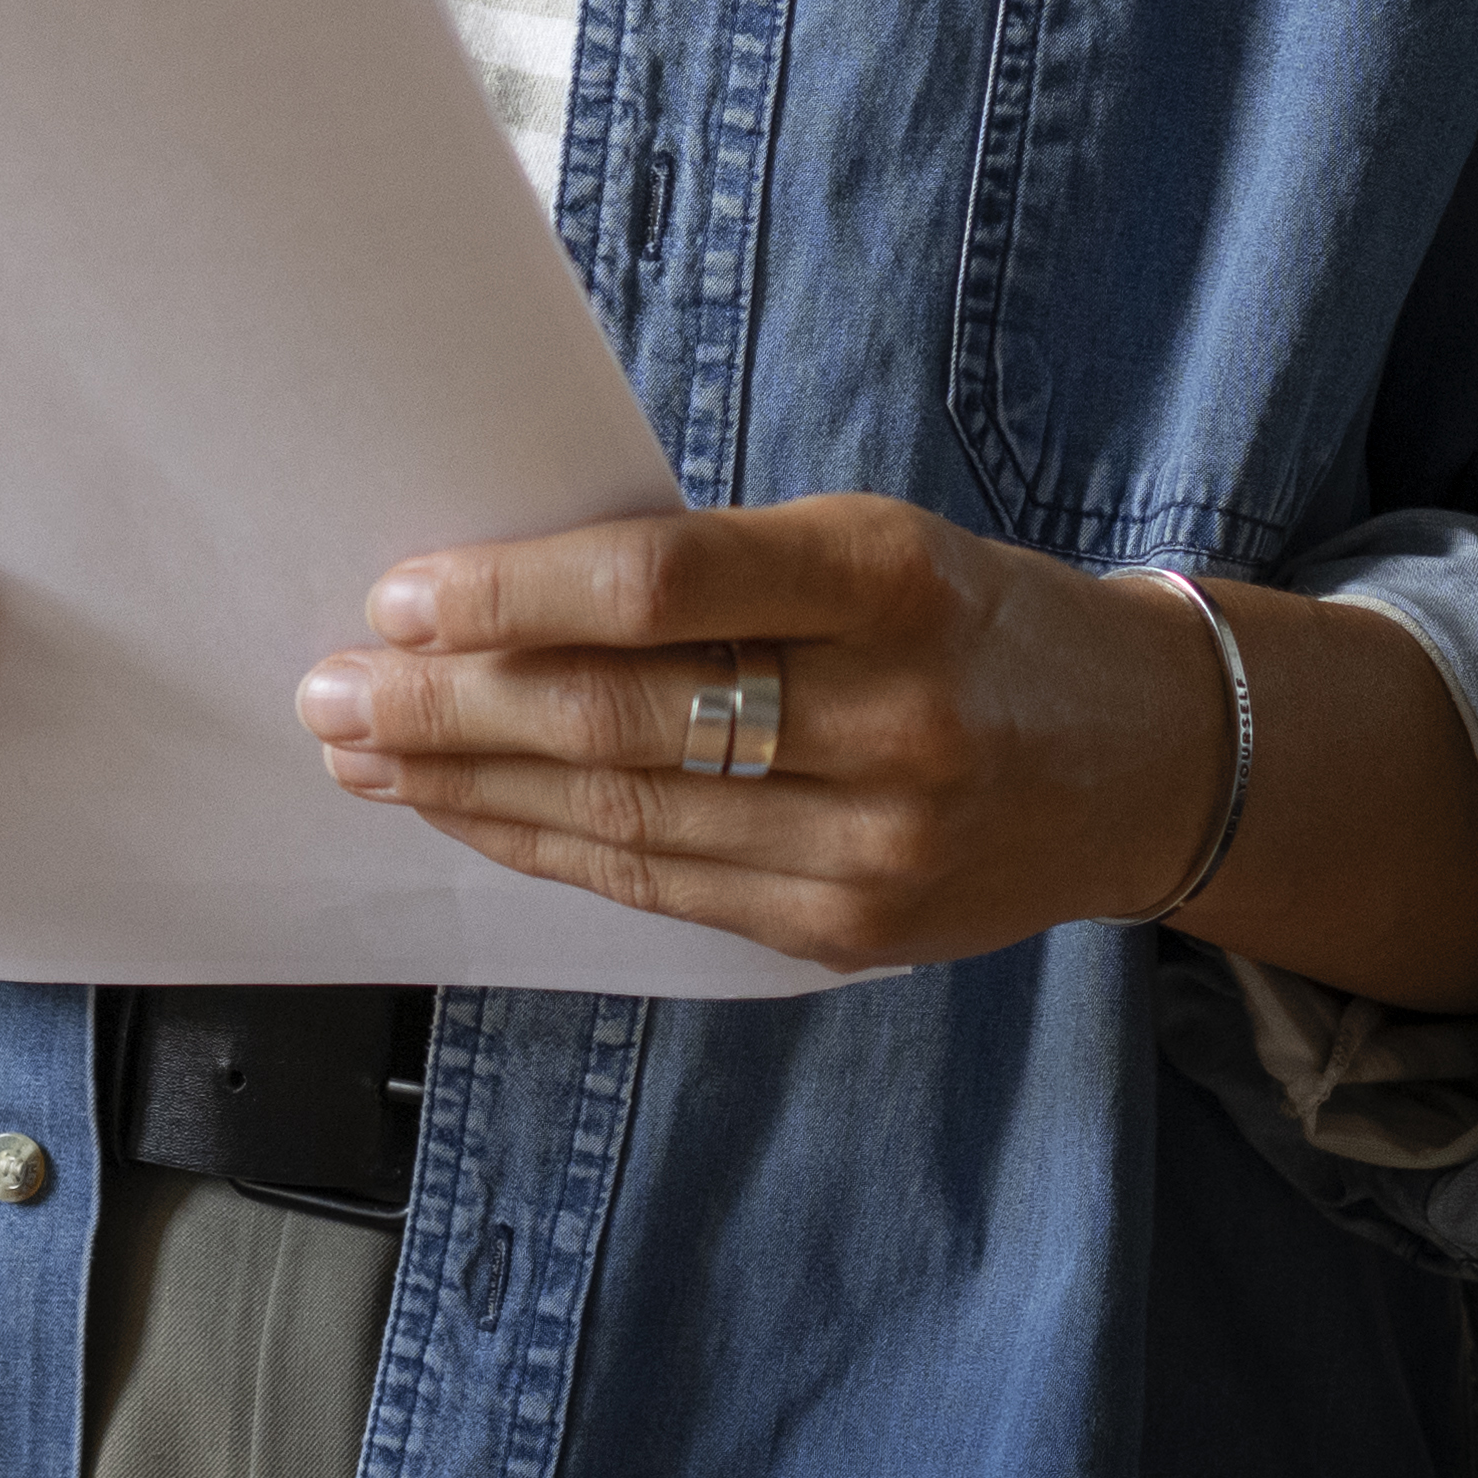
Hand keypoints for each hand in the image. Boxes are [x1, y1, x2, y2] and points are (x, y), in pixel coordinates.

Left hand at [291, 493, 1221, 975]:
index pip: (671, 583)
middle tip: (333, 687)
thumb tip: (503, 594)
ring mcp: (877, 847)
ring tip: (364, 752)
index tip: (403, 593)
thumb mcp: (875, 543)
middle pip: (626, 720)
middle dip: (452, 707)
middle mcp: (893, 719)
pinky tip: (465, 816)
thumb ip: (719, 573)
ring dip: (469, 790)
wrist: (1143, 759)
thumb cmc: (974, 618)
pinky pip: (660, 888)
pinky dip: (545, 848)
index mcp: (894, 579)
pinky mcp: (850, 934)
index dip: (520, 593)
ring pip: (625, 820)